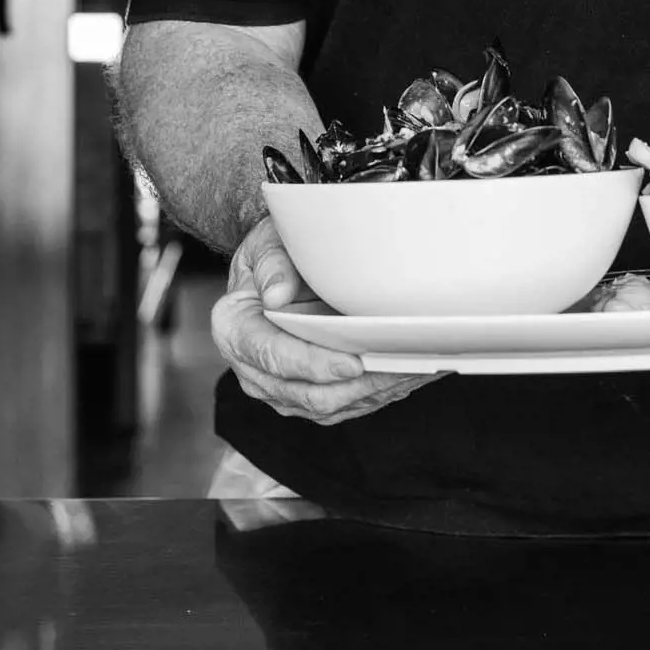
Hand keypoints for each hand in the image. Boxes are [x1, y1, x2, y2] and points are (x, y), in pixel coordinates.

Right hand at [211, 216, 445, 423]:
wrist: (276, 270)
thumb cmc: (273, 254)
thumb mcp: (266, 243)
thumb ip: (272, 264)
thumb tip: (277, 295)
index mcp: (234, 330)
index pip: (273, 356)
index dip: (314, 364)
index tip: (353, 362)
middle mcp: (252, 370)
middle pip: (306, 393)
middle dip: (356, 384)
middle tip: (399, 368)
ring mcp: (279, 390)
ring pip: (330, 406)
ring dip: (374, 392)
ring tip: (415, 372)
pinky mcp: (306, 399)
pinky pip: (344, 406)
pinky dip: (378, 393)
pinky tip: (408, 375)